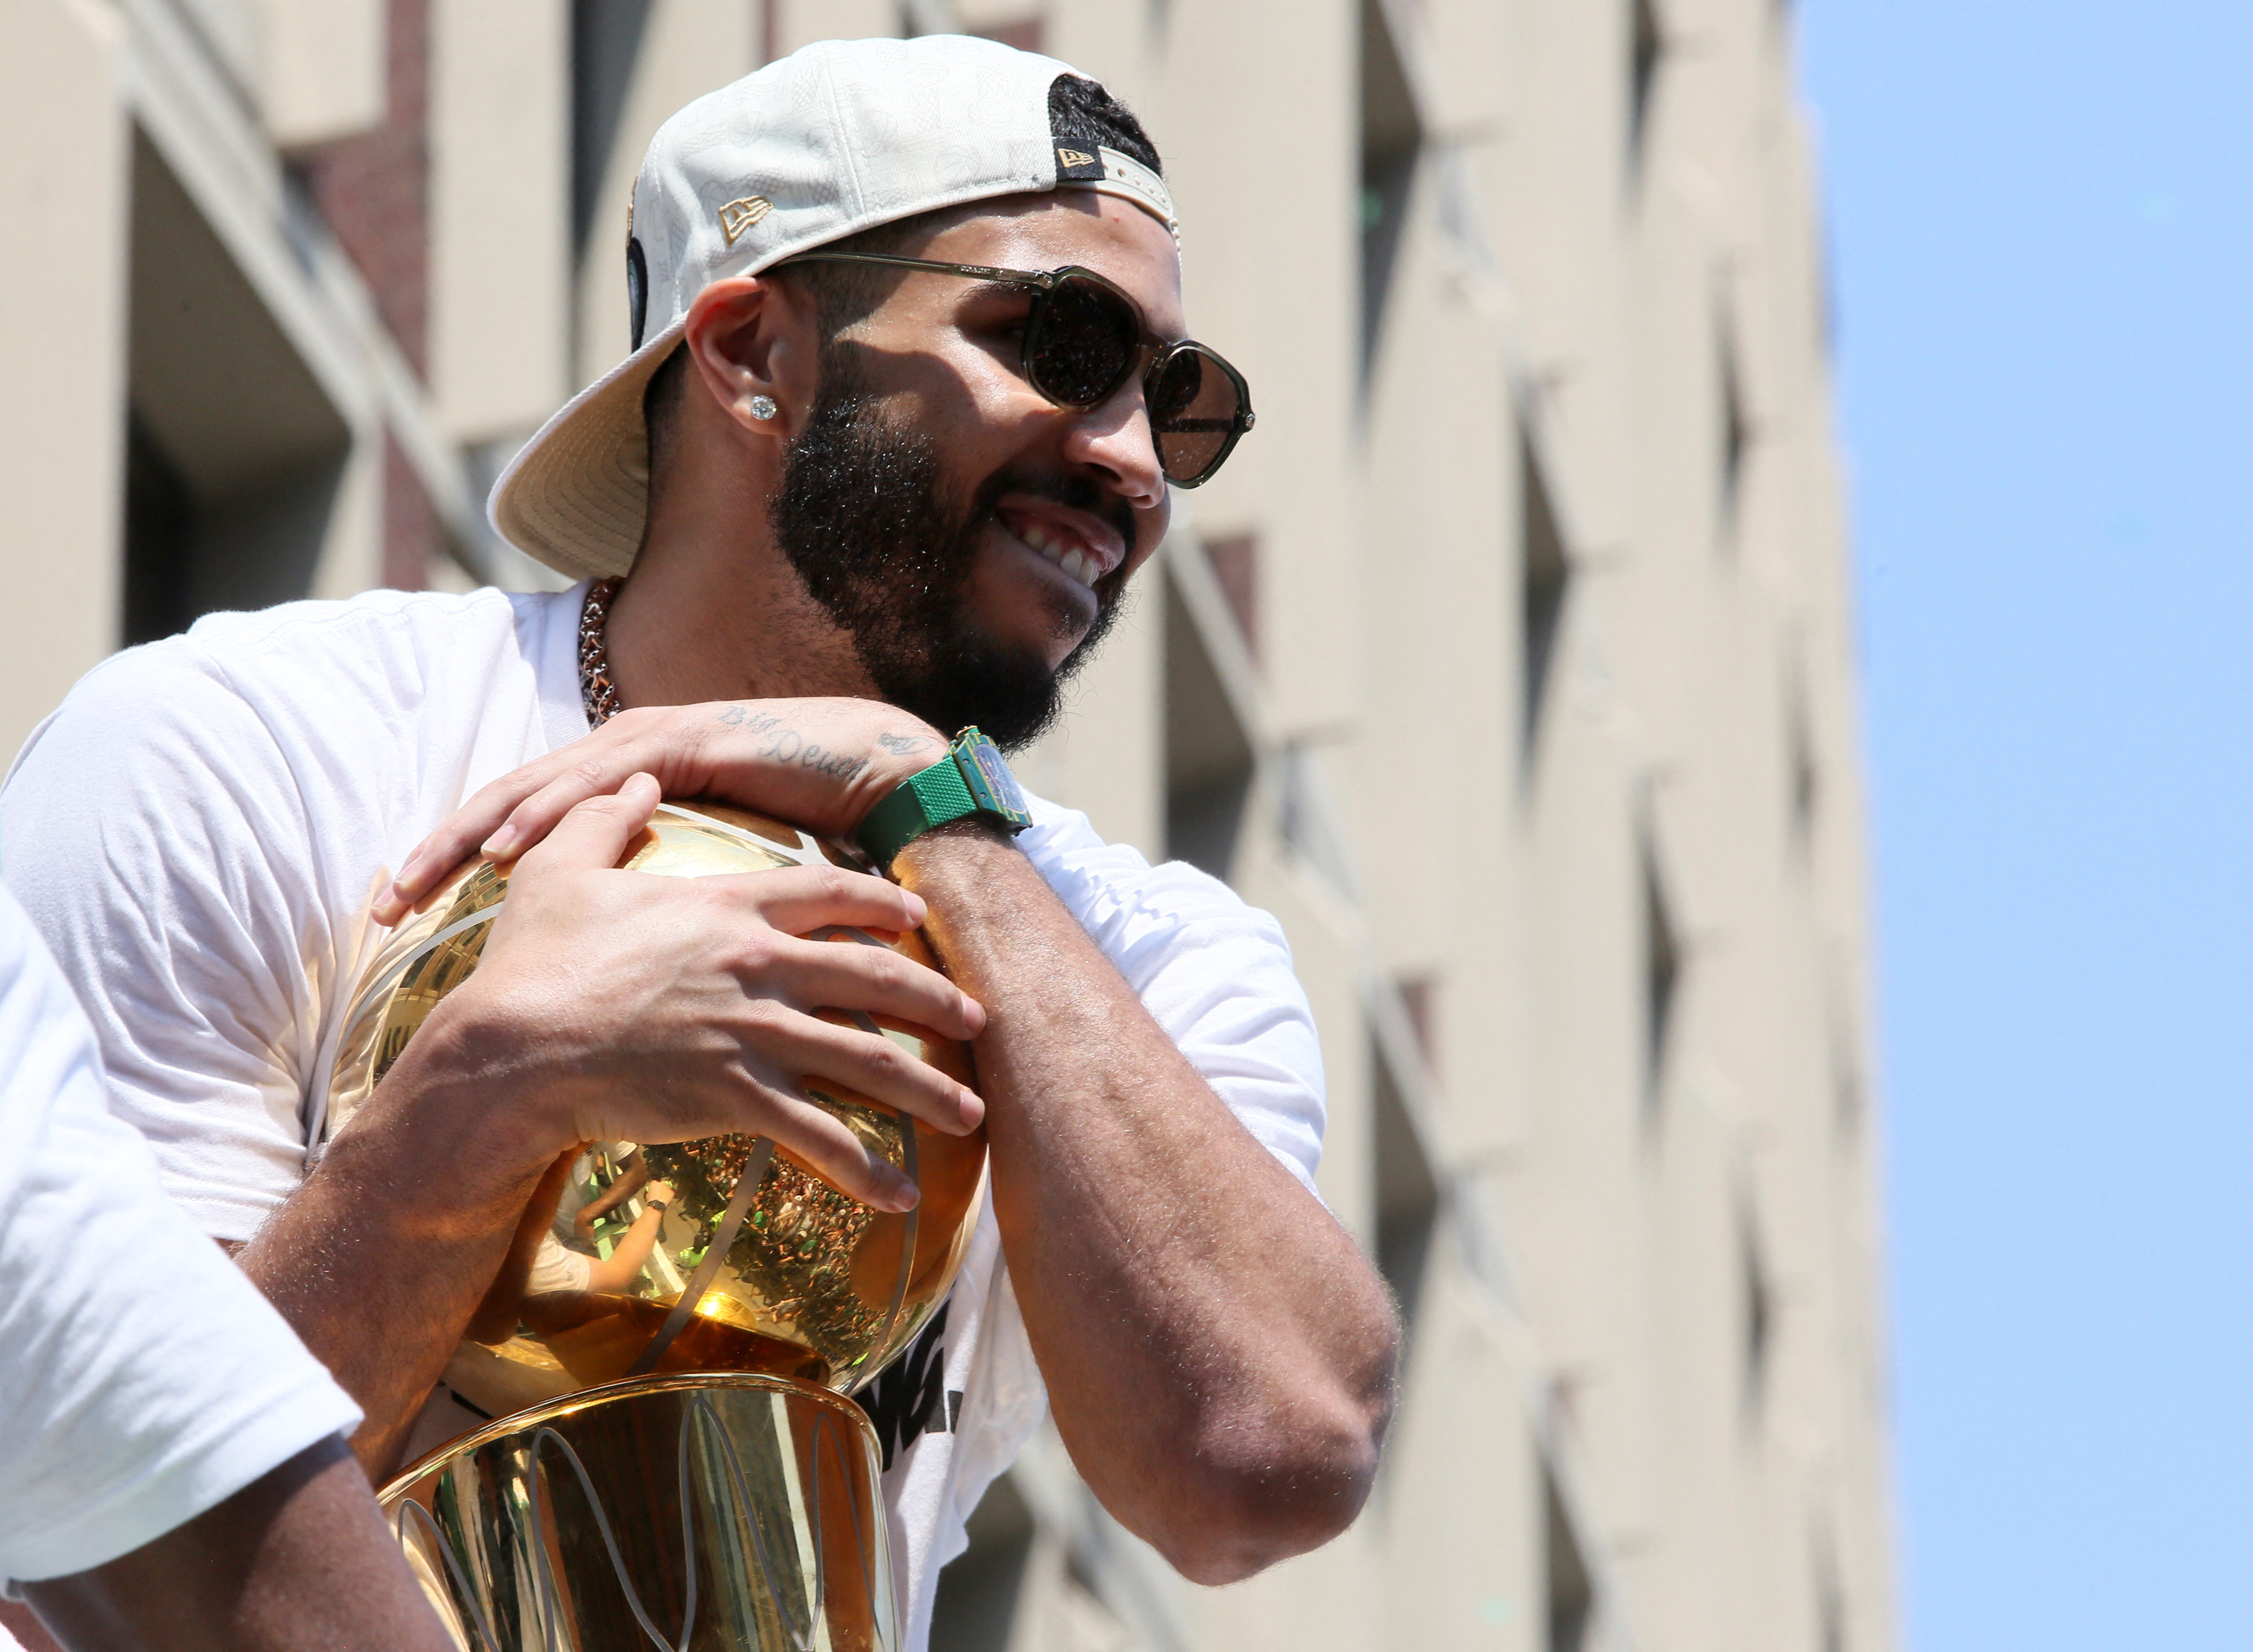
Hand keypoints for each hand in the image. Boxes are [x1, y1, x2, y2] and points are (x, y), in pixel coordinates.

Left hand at [373, 700, 949, 924]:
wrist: (882, 771)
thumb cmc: (808, 818)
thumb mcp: (713, 864)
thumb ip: (662, 886)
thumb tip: (620, 944)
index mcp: (623, 776)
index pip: (524, 820)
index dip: (459, 859)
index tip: (403, 913)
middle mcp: (622, 752)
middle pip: (509, 802)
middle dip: (442, 851)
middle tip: (385, 904)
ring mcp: (650, 740)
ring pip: (539, 790)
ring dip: (475, 835)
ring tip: (424, 880)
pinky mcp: (686, 742)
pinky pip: (602, 785)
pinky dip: (551, 815)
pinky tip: (512, 851)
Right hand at [396, 775, 984, 1210]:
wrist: (510, 1051)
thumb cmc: (531, 964)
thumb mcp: (560, 872)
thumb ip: (604, 819)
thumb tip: (631, 778)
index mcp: (727, 908)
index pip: (831, 894)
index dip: (883, 907)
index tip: (921, 922)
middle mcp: (757, 965)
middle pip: (874, 977)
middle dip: (935, 999)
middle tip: (978, 1018)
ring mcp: (752, 1032)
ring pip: (867, 1060)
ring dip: (927, 1090)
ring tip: (971, 1114)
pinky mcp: (736, 1095)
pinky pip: (819, 1134)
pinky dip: (865, 1166)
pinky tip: (901, 1196)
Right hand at [645, 1180, 675, 1207]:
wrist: (656, 1205)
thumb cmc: (651, 1200)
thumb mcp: (647, 1194)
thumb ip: (650, 1191)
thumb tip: (652, 1191)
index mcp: (654, 1183)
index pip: (654, 1183)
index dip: (654, 1187)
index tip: (654, 1189)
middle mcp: (661, 1183)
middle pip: (661, 1184)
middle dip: (660, 1188)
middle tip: (659, 1193)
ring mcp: (667, 1187)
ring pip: (667, 1188)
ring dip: (665, 1191)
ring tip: (663, 1197)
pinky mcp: (671, 1191)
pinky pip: (670, 1192)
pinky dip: (669, 1195)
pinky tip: (666, 1199)